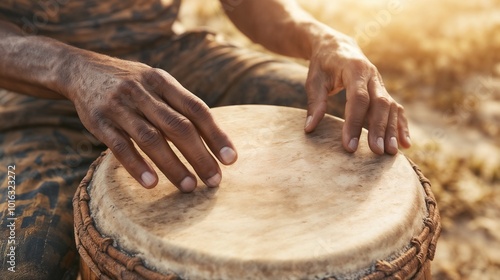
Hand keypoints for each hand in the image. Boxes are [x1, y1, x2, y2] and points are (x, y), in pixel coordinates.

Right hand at [61, 54, 236, 191]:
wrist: (82, 70)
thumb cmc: (132, 84)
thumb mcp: (156, 83)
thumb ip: (179, 105)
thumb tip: (212, 138)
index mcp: (163, 81)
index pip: (196, 109)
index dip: (215, 134)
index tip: (231, 159)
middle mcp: (143, 92)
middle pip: (177, 126)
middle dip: (199, 155)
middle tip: (214, 181)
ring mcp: (119, 106)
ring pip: (151, 138)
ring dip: (172, 165)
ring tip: (189, 187)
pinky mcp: (98, 121)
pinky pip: (119, 146)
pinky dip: (137, 165)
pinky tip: (152, 183)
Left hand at [304, 30, 410, 154]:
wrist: (337, 46)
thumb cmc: (322, 65)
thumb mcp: (314, 80)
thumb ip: (315, 103)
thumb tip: (310, 129)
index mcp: (354, 69)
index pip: (358, 98)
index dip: (354, 123)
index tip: (349, 145)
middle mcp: (372, 75)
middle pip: (380, 103)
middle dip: (378, 129)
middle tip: (376, 152)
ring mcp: (380, 83)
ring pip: (391, 107)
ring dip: (392, 130)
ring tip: (391, 153)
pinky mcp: (383, 91)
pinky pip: (396, 109)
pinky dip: (401, 126)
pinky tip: (405, 144)